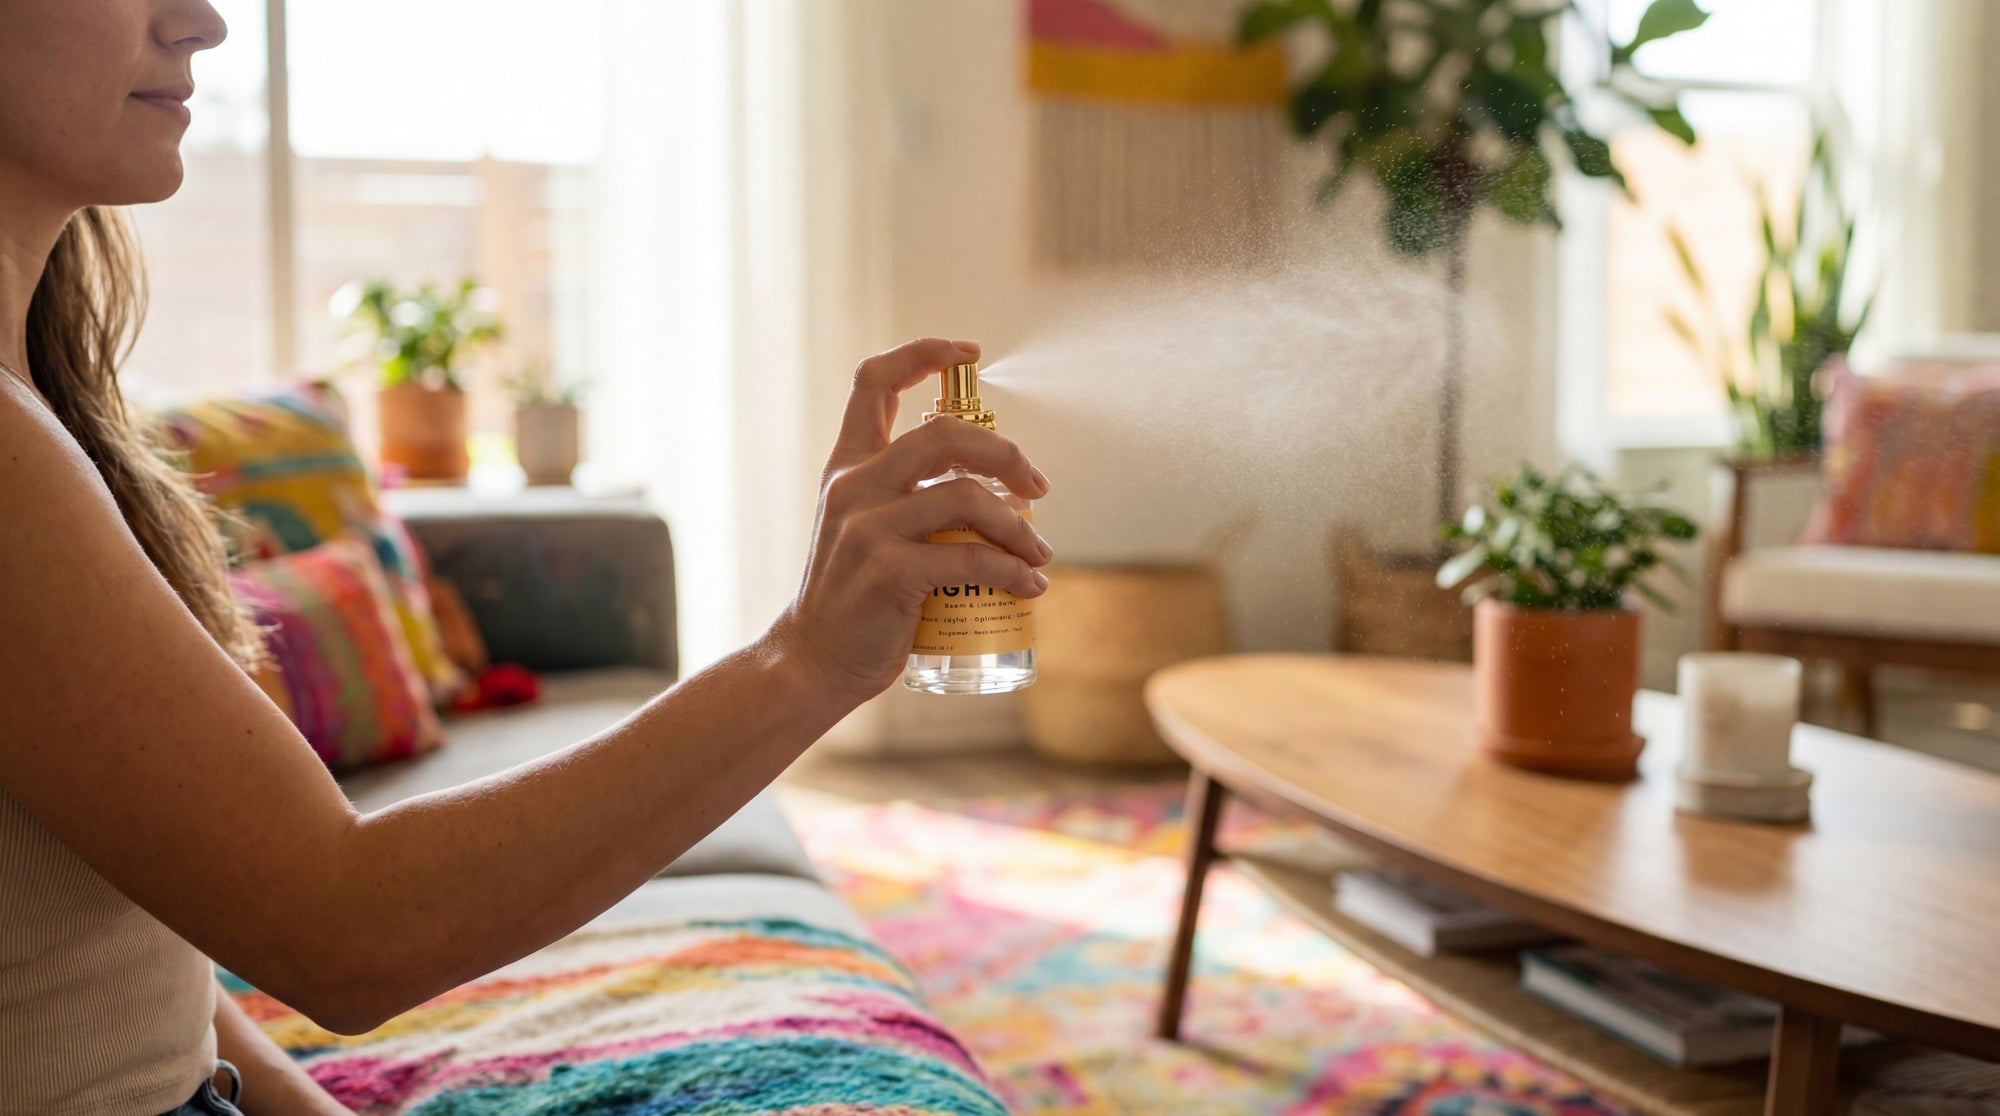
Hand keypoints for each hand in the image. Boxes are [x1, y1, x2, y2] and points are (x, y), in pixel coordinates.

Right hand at [770, 338, 1051, 700]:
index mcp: (848, 466)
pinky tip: (1030, 587)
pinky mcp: (888, 572)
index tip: (970, 354)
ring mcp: (867, 528)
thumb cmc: (856, 597)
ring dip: (1019, 526)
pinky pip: (970, 558)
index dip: (923, 354)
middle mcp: (854, 486)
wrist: (814, 660)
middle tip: (1037, 488)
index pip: (873, 381)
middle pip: (944, 433)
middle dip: (1007, 454)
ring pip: (967, 497)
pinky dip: (1012, 571)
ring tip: (1039, 553)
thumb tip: (989, 481)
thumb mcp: (864, 527)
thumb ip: (904, 494)